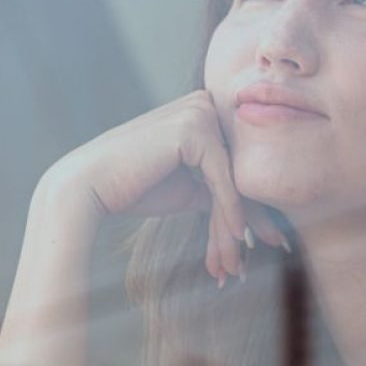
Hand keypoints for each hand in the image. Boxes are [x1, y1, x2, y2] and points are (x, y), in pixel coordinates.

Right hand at [42, 90, 288, 283]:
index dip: (252, 204)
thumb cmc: (135, 187)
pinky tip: (237, 238)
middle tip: (275, 247)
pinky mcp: (194, 128)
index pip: (235, 163)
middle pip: (238, 170)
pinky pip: (221, 177)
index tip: (272, 238)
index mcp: (202, 112)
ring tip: (241, 262)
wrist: (89, 186)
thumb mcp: (188, 189)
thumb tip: (254, 213)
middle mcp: (205, 103)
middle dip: (252, 216)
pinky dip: (229, 210)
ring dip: (237, 223)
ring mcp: (200, 111)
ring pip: (233, 177)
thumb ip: (218, 189)